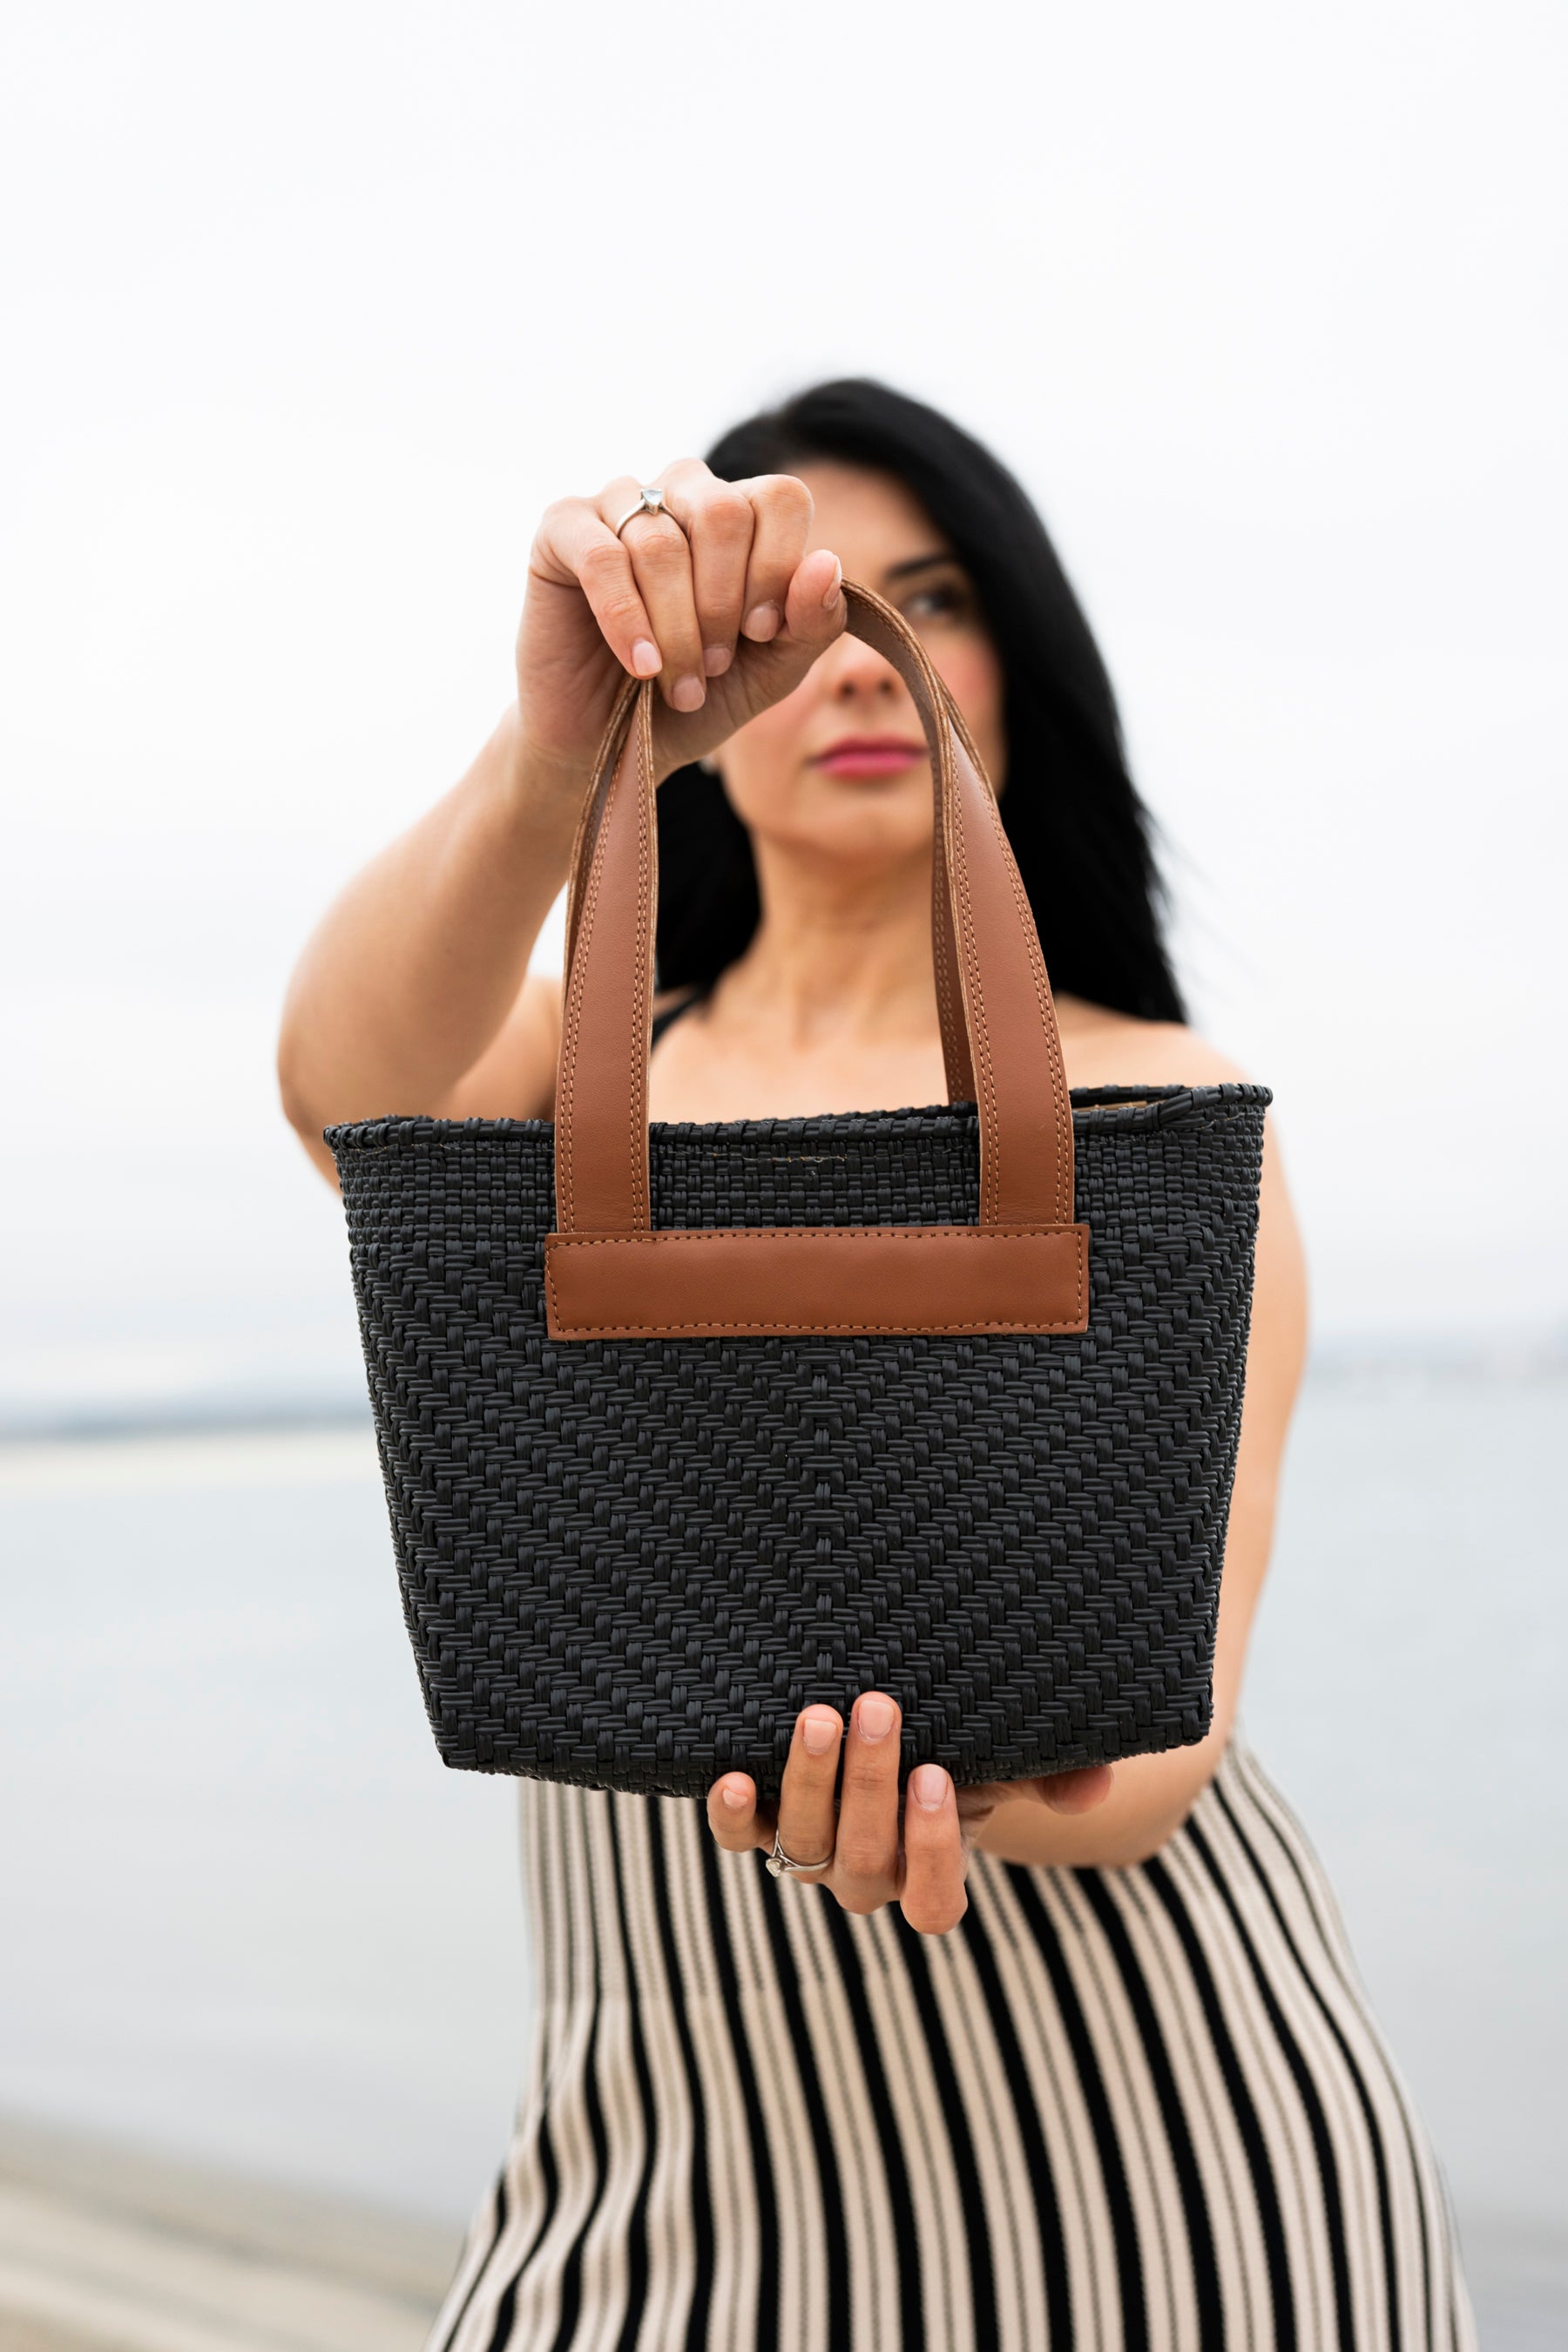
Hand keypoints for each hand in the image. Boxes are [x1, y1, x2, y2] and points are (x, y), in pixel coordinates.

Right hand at [516, 460, 846, 794]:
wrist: (610, 746)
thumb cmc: (693, 701)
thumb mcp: (771, 673)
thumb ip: (811, 624)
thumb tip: (826, 562)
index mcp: (738, 515)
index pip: (779, 498)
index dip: (776, 567)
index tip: (761, 633)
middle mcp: (678, 495)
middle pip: (723, 512)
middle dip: (724, 603)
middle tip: (714, 664)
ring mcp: (617, 505)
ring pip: (661, 543)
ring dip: (677, 628)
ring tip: (678, 684)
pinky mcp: (561, 530)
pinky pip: (602, 557)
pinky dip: (627, 620)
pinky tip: (641, 666)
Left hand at [706, 1691, 1113, 1935]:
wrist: (894, 1743)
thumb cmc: (959, 1755)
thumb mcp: (1005, 1765)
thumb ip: (1054, 1775)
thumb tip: (1095, 1784)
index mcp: (927, 1877)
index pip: (932, 1905)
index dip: (931, 1852)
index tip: (937, 1776)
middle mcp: (865, 1878)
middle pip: (864, 1857)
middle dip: (869, 1782)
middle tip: (876, 1705)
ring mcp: (809, 1856)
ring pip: (801, 1843)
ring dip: (809, 1780)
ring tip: (818, 1716)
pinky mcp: (759, 1828)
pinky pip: (738, 1839)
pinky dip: (729, 1815)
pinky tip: (729, 1776)